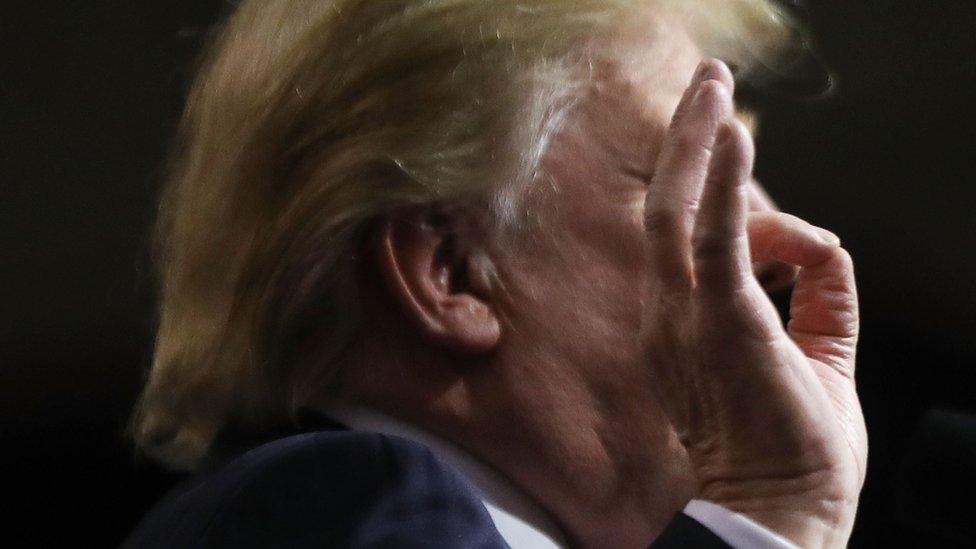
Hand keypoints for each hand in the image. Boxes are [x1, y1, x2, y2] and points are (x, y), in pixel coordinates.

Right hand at [642, 59, 866, 547]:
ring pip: (676, 208)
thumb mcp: (817, 354)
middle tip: (704, 85)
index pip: (689, 239)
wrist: (777, 513)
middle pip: (666, 208)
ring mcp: (686, 316)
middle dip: (686, 141)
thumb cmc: (788, 449)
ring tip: (710, 85)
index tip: (738, 156)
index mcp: (683, 325)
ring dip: (695, 141)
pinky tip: (729, 133)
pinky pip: (714, 235)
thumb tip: (821, 242)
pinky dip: (720, 182)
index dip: (712, 190)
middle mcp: (670, 314)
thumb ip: (819, 292)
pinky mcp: (718, 319)